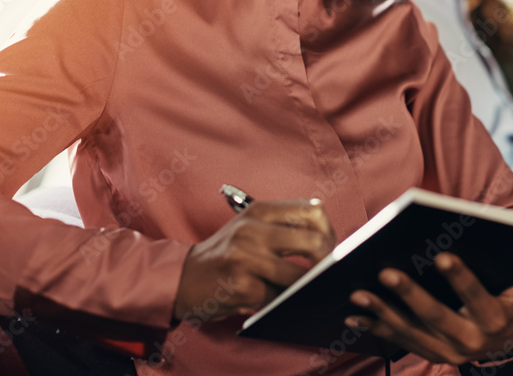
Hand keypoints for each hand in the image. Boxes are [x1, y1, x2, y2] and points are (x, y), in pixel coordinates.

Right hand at [173, 200, 334, 321]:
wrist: (183, 277)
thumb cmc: (224, 252)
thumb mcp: (250, 226)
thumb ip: (283, 225)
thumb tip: (327, 238)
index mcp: (259, 210)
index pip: (312, 212)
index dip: (329, 231)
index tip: (329, 247)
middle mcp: (253, 230)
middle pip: (314, 241)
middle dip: (327, 261)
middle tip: (326, 272)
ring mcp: (246, 258)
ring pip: (299, 276)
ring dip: (304, 287)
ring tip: (300, 288)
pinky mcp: (242, 286)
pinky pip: (278, 298)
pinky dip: (282, 301)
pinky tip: (275, 298)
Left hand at [345, 247, 512, 364]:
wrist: (506, 345)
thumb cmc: (512, 303)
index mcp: (494, 319)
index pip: (477, 298)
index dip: (461, 279)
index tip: (442, 256)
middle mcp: (470, 341)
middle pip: (436, 318)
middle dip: (410, 296)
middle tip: (386, 272)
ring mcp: (447, 350)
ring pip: (410, 332)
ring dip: (382, 312)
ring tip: (358, 292)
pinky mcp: (428, 352)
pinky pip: (398, 340)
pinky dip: (375, 326)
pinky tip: (354, 314)